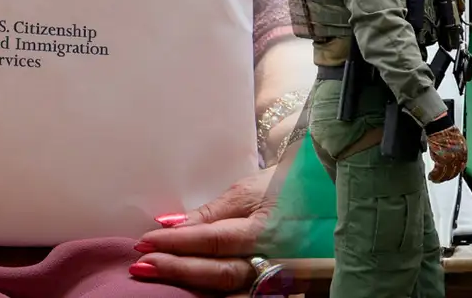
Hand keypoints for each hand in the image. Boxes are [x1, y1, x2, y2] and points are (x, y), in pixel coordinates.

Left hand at [132, 167, 276, 292]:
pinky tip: (194, 290)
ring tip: (158, 276)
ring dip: (191, 285)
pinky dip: (218, 295)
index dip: (177, 242)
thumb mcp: (249, 190)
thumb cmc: (288, 186)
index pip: (213, 240)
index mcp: (267, 228)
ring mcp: (280, 276)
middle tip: (143, 264)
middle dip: (178, 269)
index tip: (146, 241)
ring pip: (230, 290)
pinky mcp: (282, 286)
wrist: (327, 196)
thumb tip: (171, 224)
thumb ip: (212, 212)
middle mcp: (275, 257)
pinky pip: (245, 295)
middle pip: (220, 273)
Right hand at [427, 124, 467, 182]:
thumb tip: (450, 160)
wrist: (439, 126)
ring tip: (434, 178)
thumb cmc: (444, 131)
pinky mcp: (442, 159)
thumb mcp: (454, 142)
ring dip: (439, 178)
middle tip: (441, 179)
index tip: (449, 175)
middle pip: (454, 171)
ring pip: (446, 173)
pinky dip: (434, 176)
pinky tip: (431, 176)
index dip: (454, 172)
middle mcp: (459, 156)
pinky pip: (438, 171)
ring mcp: (451, 158)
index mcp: (463, 152)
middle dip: (447, 177)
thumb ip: (454, 152)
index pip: (460, 166)